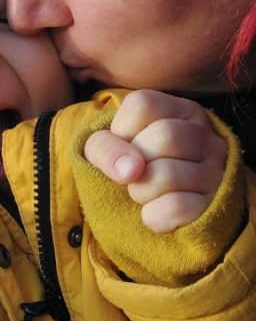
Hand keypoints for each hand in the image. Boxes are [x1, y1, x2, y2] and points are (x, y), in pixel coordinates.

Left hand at [84, 90, 226, 232]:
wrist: (160, 210)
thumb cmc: (130, 166)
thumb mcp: (108, 147)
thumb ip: (103, 147)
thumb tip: (130, 170)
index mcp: (180, 111)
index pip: (143, 105)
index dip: (121, 129)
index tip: (125, 144)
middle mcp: (205, 137)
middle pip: (165, 136)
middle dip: (133, 162)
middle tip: (135, 173)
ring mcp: (216, 172)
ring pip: (168, 175)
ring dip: (140, 190)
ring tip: (146, 191)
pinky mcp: (216, 207)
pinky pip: (176, 208)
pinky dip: (153, 215)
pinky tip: (156, 211)